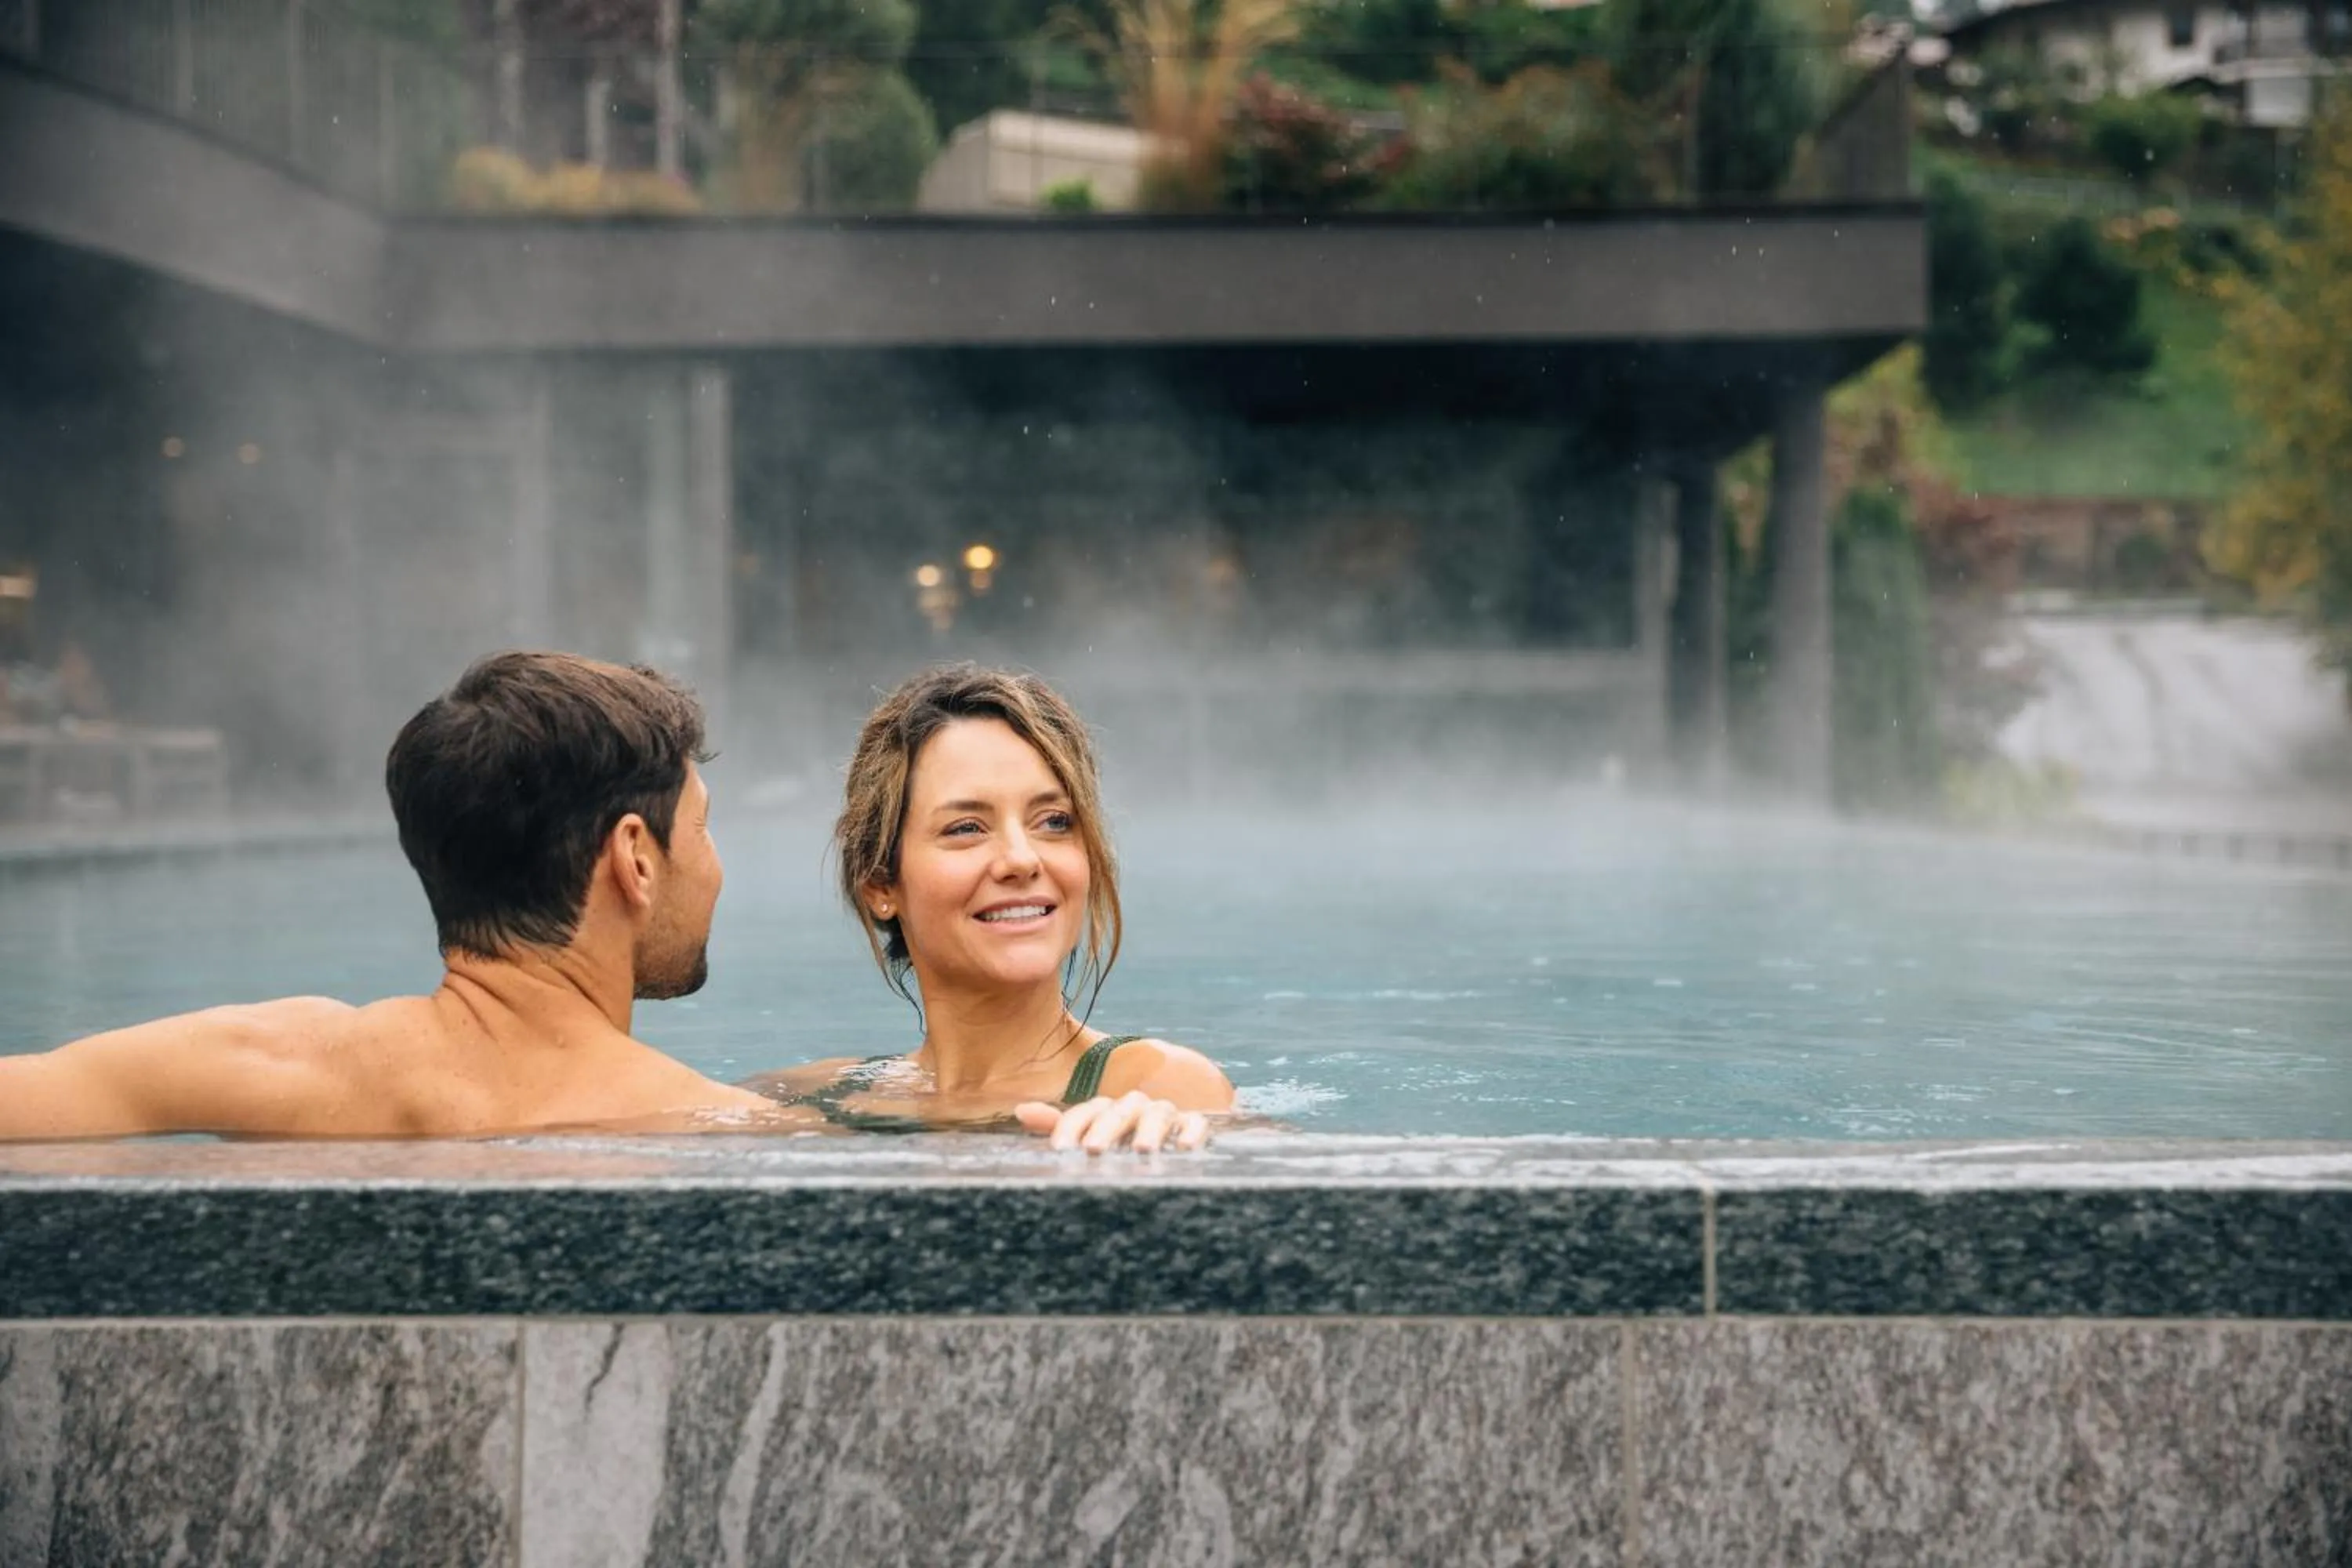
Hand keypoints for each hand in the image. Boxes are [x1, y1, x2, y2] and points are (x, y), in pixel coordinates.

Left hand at [1014, 1091, 1210, 1153]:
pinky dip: (1192, 1131)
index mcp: (1106, 1109)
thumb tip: (1021, 1111)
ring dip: (1149, 1130)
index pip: (1086, 1111)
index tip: (1059, 1150)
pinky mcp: (1192, 1126)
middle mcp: (1134, 1107)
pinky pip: (1195, 1123)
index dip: (1071, 1126)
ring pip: (1157, 1112)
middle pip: (1119, 1108)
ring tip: (1142, 1151)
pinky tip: (1183, 1148)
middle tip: (1094, 1150)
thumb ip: (1058, 1126)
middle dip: (1107, 1128)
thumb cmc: (1119, 1144)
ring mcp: (1165, 1115)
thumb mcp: (1087, 1137)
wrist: (1168, 1140)